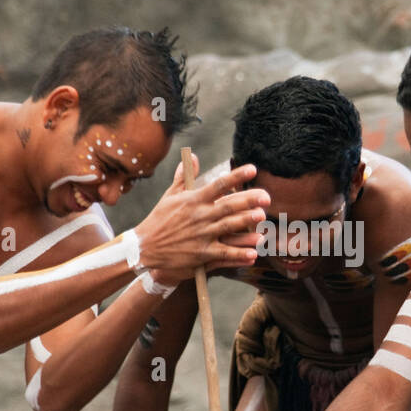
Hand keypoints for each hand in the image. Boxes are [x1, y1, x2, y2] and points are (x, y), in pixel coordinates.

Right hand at [135, 161, 268, 271]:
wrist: (145, 247)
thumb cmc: (159, 219)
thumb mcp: (170, 195)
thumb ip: (184, 176)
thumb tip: (194, 156)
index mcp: (193, 200)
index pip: (219, 184)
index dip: (237, 176)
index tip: (253, 170)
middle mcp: (199, 216)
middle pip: (227, 206)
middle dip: (247, 200)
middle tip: (266, 196)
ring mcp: (201, 236)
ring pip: (228, 228)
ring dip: (245, 223)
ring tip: (261, 217)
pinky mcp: (201, 255)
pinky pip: (223, 254)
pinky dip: (238, 254)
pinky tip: (253, 253)